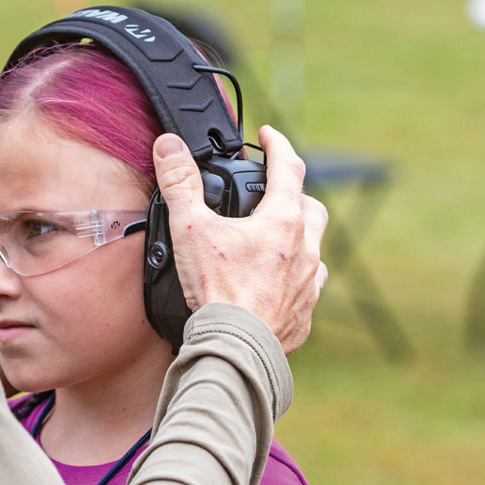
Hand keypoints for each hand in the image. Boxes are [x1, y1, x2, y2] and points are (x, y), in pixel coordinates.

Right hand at [151, 125, 327, 353]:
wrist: (237, 350)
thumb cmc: (219, 292)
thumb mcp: (191, 230)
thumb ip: (180, 184)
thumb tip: (169, 148)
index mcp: (283, 222)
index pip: (289, 167)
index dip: (277, 145)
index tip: (268, 134)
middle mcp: (305, 250)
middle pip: (311, 207)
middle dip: (294, 194)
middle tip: (271, 194)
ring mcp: (309, 283)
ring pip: (315, 248)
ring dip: (298, 238)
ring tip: (272, 240)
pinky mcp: (304, 314)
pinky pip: (308, 287)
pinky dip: (294, 278)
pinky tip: (274, 283)